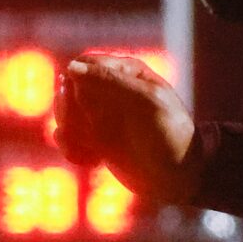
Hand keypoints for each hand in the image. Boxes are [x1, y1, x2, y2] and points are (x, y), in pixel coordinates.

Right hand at [57, 53, 198, 201]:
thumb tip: (72, 67)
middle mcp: (111, 89)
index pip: (85, 65)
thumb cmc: (172, 134)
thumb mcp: (149, 101)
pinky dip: (71, 149)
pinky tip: (92, 161)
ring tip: (92, 151)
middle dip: (69, 112)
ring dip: (69, 133)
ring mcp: (101, 114)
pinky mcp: (94, 137)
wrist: (179, 176)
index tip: (87, 108)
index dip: (77, 84)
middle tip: (87, 133)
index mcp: (128, 72)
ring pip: (63, 112)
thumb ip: (112, 80)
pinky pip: (66, 136)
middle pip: (67, 88)